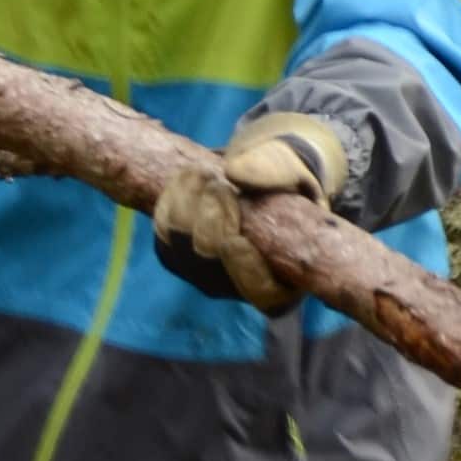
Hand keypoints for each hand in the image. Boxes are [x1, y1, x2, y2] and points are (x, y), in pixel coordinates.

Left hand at [150, 111, 347, 311]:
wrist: (260, 170)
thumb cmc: (289, 176)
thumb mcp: (295, 166)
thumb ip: (277, 169)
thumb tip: (235, 172)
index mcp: (286, 278)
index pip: (264, 294)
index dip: (246, 272)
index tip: (234, 241)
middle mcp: (242, 285)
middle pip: (212, 270)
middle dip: (211, 223)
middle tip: (219, 184)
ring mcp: (206, 272)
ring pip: (182, 249)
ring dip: (188, 206)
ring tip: (205, 171)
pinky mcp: (179, 253)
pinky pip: (164, 232)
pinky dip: (172, 201)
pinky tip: (188, 176)